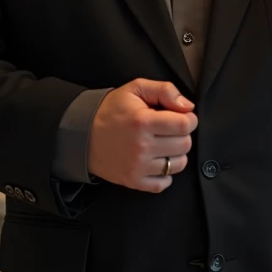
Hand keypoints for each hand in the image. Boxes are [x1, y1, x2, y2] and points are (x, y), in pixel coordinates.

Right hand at [88, 78, 197, 192]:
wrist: (82, 134)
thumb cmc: (111, 110)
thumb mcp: (135, 89)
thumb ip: (164, 90)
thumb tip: (188, 106)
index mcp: (143, 122)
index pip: (185, 125)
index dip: (189, 119)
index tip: (182, 116)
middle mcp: (141, 147)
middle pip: (184, 145)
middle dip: (182, 134)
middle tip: (170, 129)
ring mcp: (138, 166)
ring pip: (178, 164)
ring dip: (176, 153)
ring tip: (163, 144)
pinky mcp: (133, 181)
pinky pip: (164, 183)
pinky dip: (165, 173)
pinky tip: (156, 160)